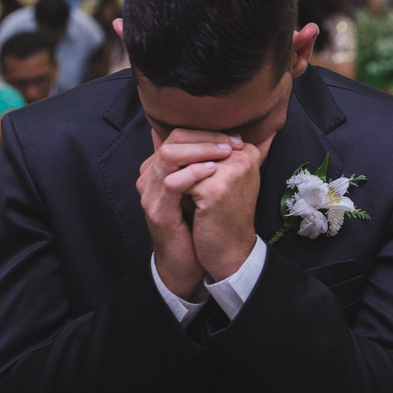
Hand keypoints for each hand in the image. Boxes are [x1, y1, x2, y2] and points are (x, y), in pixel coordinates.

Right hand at [138, 130, 235, 298]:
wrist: (186, 261)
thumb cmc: (198, 223)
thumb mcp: (205, 189)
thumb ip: (215, 164)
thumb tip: (242, 140)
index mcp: (160, 168)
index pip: (179, 135)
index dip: (207, 132)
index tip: (236, 138)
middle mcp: (150, 177)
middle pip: (173, 140)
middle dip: (206, 136)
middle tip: (233, 142)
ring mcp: (150, 193)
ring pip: (169, 156)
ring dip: (202, 150)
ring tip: (227, 152)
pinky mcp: (157, 210)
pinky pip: (171, 183)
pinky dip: (193, 172)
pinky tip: (213, 170)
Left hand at [187, 133, 275, 281]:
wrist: (230, 249)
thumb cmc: (223, 213)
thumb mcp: (224, 179)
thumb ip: (212, 153)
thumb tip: (176, 129)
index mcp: (248, 150)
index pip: (204, 136)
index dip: (185, 152)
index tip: (188, 174)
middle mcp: (244, 156)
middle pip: (192, 145)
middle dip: (177, 162)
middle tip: (177, 185)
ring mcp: (231, 171)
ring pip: (183, 161)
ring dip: (174, 177)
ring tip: (180, 195)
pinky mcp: (215, 189)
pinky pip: (179, 180)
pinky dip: (175, 193)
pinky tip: (184, 206)